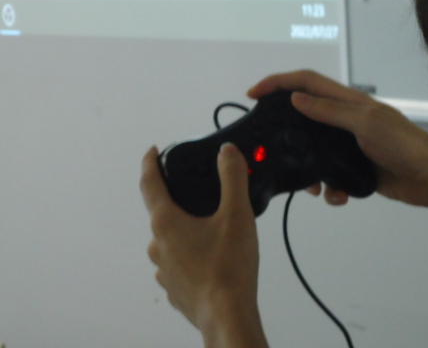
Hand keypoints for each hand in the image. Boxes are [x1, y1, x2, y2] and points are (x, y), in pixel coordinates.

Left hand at [140, 144, 266, 346]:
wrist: (227, 316)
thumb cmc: (229, 268)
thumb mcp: (237, 214)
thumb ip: (232, 178)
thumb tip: (227, 153)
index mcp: (166, 222)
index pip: (149, 183)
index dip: (150, 163)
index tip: (151, 151)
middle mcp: (158, 245)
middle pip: (162, 212)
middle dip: (178, 199)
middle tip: (199, 192)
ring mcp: (164, 269)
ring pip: (170, 239)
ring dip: (186, 229)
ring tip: (213, 228)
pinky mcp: (174, 288)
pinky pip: (178, 262)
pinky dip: (191, 254)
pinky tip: (212, 257)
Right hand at [247, 70, 427, 208]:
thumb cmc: (403, 145)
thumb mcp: (366, 123)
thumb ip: (330, 111)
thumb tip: (295, 98)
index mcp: (348, 101)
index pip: (306, 82)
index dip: (278, 83)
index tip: (252, 95)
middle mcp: (344, 120)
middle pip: (304, 117)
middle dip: (286, 133)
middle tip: (270, 148)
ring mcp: (348, 145)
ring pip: (313, 153)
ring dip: (308, 171)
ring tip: (311, 188)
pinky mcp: (353, 168)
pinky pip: (330, 176)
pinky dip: (329, 188)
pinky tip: (337, 197)